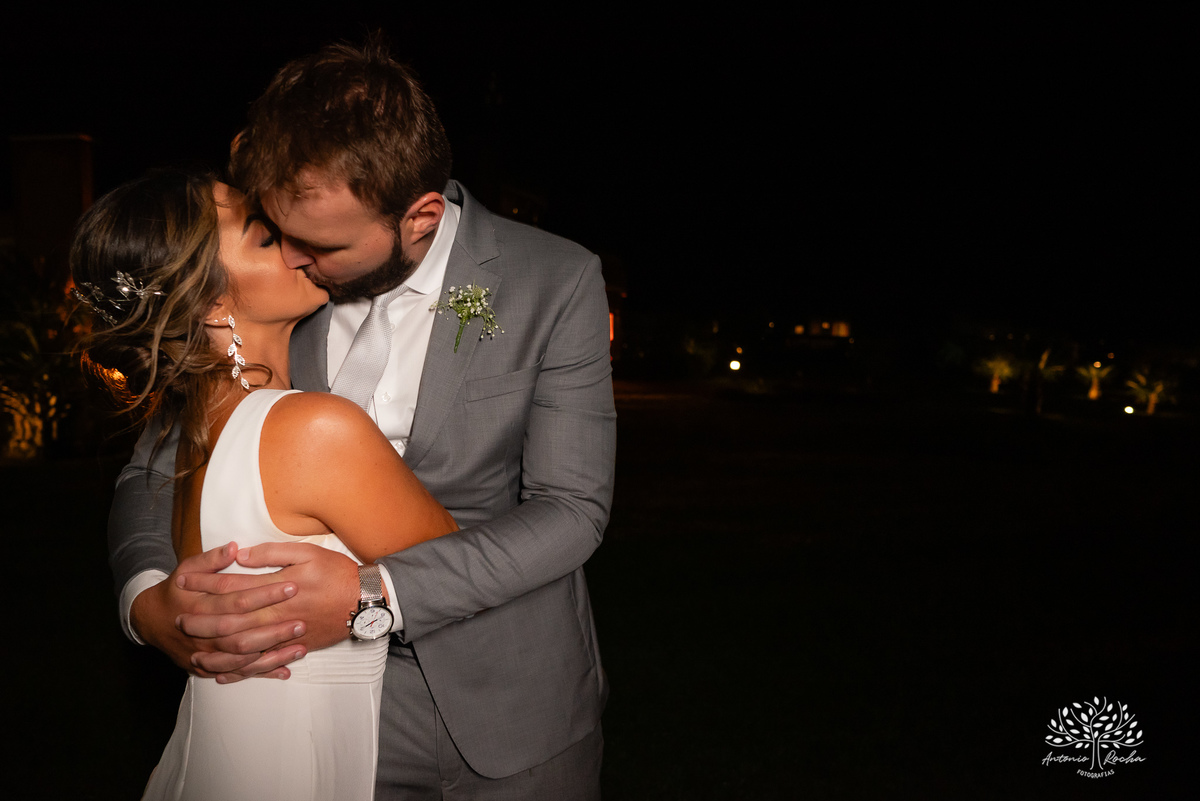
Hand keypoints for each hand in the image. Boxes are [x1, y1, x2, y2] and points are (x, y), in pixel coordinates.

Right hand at [131, 542, 307, 680]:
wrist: (150, 621)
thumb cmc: (175, 591)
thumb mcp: (186, 569)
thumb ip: (211, 559)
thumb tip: (235, 547)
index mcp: (199, 605)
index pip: (237, 599)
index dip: (265, 593)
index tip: (292, 586)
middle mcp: (202, 633)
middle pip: (241, 632)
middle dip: (273, 628)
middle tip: (302, 621)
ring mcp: (205, 654)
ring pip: (241, 658)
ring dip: (271, 654)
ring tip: (300, 646)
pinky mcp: (208, 668)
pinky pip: (237, 674)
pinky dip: (261, 674)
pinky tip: (285, 671)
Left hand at [179, 542, 359, 680]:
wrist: (365, 601)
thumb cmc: (337, 573)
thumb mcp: (307, 553)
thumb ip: (272, 554)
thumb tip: (239, 556)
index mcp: (275, 589)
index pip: (231, 587)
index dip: (205, 585)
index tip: (184, 583)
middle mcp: (275, 615)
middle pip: (230, 621)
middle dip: (202, 621)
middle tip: (178, 621)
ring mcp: (284, 635)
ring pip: (242, 649)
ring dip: (216, 652)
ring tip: (194, 653)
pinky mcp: (293, 648)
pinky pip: (261, 664)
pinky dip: (240, 670)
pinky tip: (223, 674)